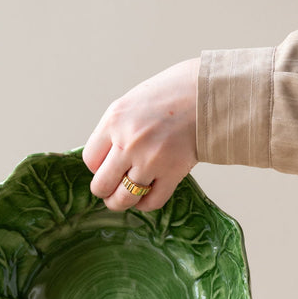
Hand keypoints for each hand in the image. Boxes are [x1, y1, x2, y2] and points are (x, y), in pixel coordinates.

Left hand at [83, 57, 200, 210]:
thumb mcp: (131, 103)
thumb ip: (115, 131)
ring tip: (124, 199)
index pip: (90, 160)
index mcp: (114, 121)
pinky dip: (145, 204)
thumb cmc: (171, 95)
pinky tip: (146, 196)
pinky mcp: (173, 173)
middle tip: (110, 189)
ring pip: (124, 199)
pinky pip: (151, 202)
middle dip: (104, 191)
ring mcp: (150, 160)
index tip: (106, 167)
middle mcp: (129, 142)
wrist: (207, 94)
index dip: (97, 168)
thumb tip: (103, 161)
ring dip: (121, 202)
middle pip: (101, 185)